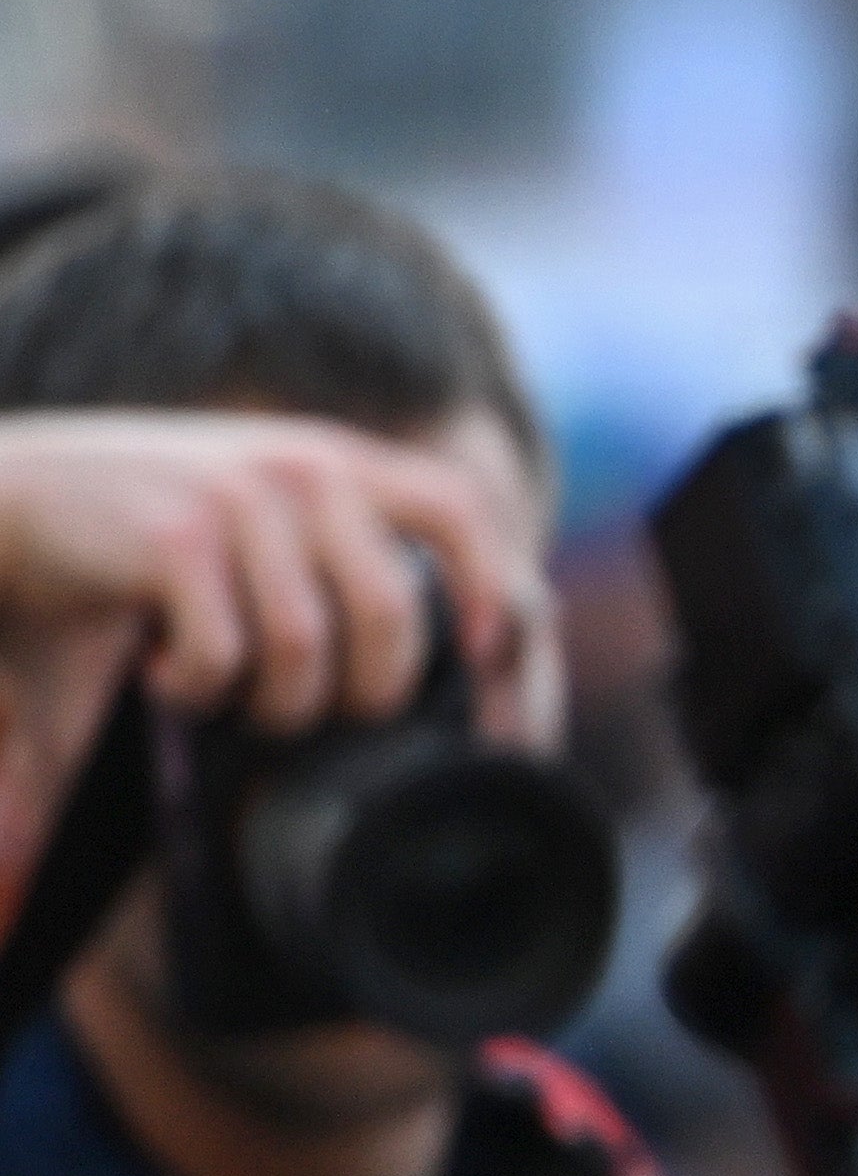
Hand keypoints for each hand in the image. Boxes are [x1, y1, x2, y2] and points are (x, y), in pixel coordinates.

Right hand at [0, 407, 549, 908]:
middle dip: (364, 693)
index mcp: (339, 462)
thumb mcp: (261, 516)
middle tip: (308, 712)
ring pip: (307, 648)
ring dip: (273, 703)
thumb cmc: (150, 528)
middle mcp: (302, 468)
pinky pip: (224, 654)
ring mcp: (239, 499)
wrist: (8, 489)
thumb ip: (345, 555)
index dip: (491, 589)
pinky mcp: (173, 537)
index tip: (489, 661)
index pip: (461, 509)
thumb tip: (470, 651)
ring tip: (229, 695)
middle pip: (393, 613)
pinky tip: (163, 673)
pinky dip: (196, 688)